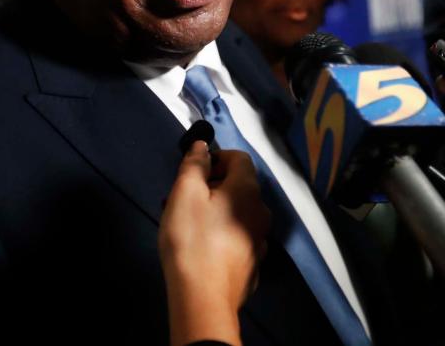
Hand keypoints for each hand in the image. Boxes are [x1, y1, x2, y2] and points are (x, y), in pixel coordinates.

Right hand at [159, 142, 270, 345]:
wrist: (203, 299)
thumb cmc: (192, 239)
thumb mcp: (185, 194)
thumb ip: (195, 165)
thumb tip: (204, 146)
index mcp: (248, 190)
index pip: (240, 158)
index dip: (217, 158)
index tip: (194, 171)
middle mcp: (261, 213)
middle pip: (239, 187)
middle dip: (211, 186)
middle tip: (183, 199)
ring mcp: (260, 241)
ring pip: (238, 214)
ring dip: (215, 211)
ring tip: (187, 224)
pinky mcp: (253, 265)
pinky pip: (237, 238)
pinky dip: (222, 233)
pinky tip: (202, 248)